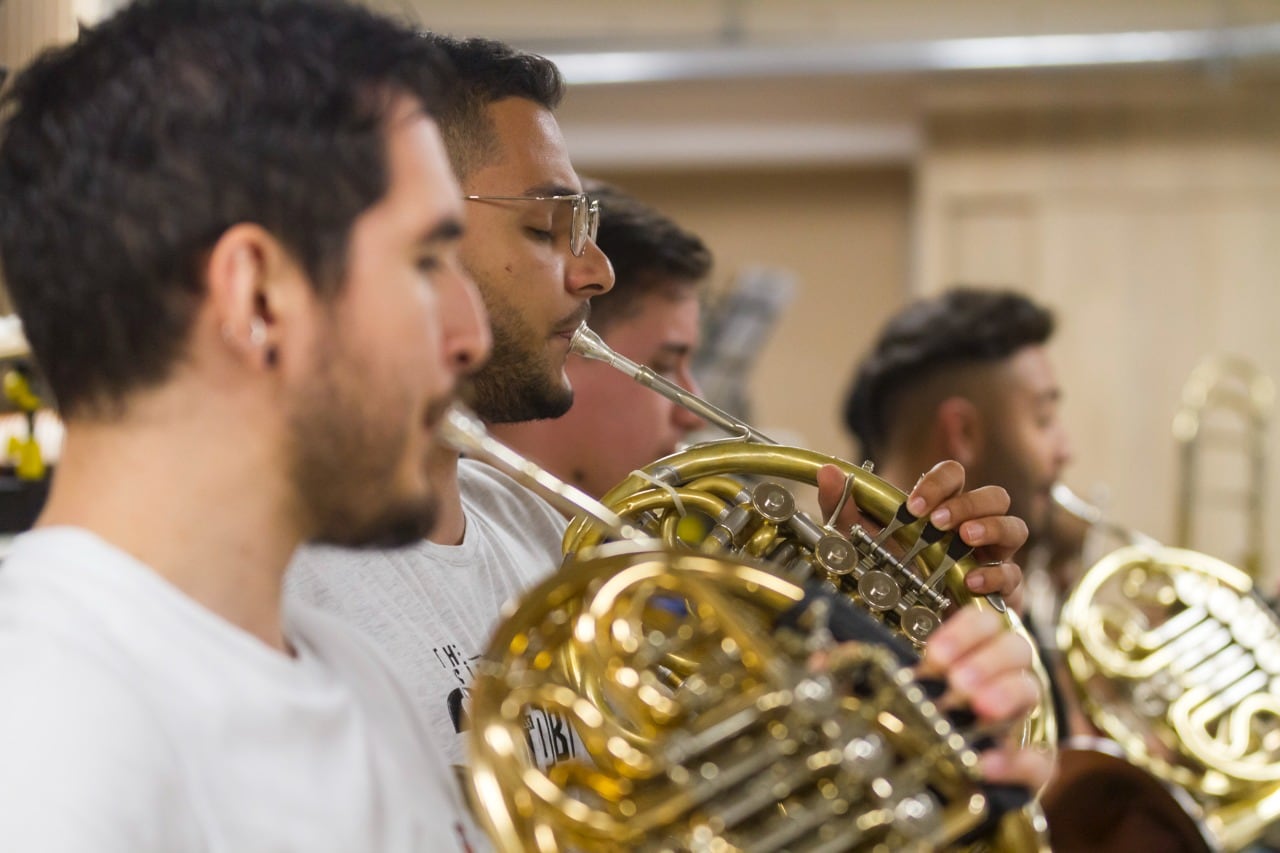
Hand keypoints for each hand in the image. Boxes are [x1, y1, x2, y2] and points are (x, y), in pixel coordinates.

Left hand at [816, 460, 1027, 610]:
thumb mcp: (860, 542)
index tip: (913, 505)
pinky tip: (971, 582)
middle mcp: (974, 527)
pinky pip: (1013, 576)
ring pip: (1015, 528)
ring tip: (965, 540)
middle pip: (995, 496)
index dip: (939, 483)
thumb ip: (844, 507)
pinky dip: (996, 576)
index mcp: (944, 508)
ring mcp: (992, 556)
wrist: (904, 625)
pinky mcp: (1001, 590)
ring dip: (992, 528)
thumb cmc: (889, 574)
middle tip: (940, 522)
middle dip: (970, 504)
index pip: (955, 476)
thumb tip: (827, 471)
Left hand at [918, 606, 1053, 790]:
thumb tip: (874, 643)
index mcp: (979, 649)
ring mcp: (1024, 714)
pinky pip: (1038, 758)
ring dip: (1005, 693)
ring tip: (979, 707)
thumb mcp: (915, 685)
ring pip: (1030, 689)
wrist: (945, 773)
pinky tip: (987, 764)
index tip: (937, 654)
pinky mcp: (1035, 761)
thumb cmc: (931, 718)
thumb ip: (905, 664)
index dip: (965, 630)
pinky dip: (1015, 760)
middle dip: (986, 661)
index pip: (983, 620)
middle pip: (1015, 647)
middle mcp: (1006, 674)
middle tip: (958, 681)